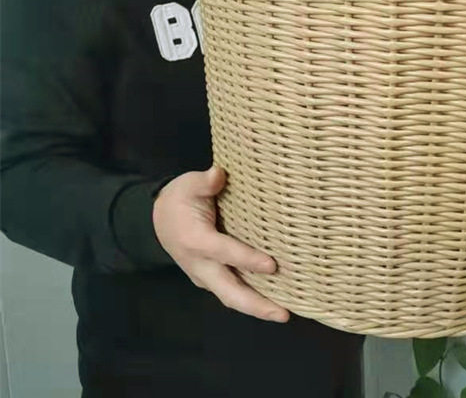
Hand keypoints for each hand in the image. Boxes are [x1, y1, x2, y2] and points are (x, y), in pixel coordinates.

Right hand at [153, 165, 288, 322]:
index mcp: (196, 240)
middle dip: (256, 306)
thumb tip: (218, 174)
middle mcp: (200, 265)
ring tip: (285, 313)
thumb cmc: (178, 199)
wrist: (156, 220)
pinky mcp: (211, 279)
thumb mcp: (188, 184)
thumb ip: (204, 182)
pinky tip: (274, 299)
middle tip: (285, 315)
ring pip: (231, 297)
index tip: (272, 265)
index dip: (247, 259)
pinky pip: (231, 292)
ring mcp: (205, 276)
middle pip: (229, 292)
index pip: (225, 252)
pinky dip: (250, 300)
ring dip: (256, 308)